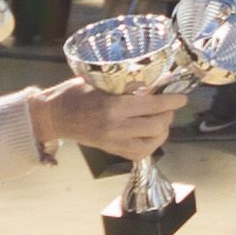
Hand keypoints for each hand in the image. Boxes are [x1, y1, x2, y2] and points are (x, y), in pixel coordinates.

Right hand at [26, 77, 186, 162]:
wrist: (53, 117)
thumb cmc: (74, 94)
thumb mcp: (99, 81)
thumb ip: (125, 84)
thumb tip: (154, 81)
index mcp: (113, 107)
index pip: (153, 105)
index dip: (172, 100)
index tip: (182, 97)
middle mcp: (116, 127)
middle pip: (158, 124)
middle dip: (169, 113)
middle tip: (169, 105)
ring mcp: (114, 142)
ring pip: (153, 141)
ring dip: (162, 129)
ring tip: (161, 118)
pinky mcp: (111, 151)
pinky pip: (140, 153)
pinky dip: (151, 143)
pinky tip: (151, 133)